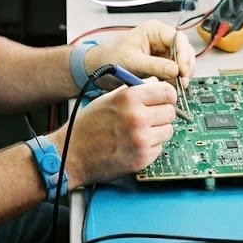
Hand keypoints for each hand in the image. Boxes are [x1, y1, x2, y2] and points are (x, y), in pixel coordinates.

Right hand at [52, 78, 176, 186]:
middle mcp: (138, 117)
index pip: (167, 92)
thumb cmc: (87, 125)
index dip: (167, 96)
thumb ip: (134, 89)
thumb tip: (156, 83)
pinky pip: (159, 148)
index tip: (164, 100)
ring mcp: (141, 140)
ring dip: (158, 131)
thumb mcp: (109, 98)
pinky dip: (151, 146)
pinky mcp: (142, 158)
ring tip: (139, 132)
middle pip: (171, 112)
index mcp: (130, 98)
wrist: (72, 154)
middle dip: (162, 114)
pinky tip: (134, 145)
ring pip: (168, 130)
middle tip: (149, 117)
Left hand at [85, 20, 194, 88]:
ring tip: (178, 87)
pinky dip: (175, 80)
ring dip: (182, 75)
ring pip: (182, 62)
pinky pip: (175, 71)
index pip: (179, 39)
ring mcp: (162, 52)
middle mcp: (161, 39)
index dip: (184, 55)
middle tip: (183, 82)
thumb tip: (175, 70)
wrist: (99, 67)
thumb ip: (154, 66)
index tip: (182, 71)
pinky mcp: (161, 64)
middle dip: (185, 67)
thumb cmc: (111, 57)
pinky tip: (172, 87)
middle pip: (184, 50)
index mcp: (154, 30)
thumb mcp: (132, 61)